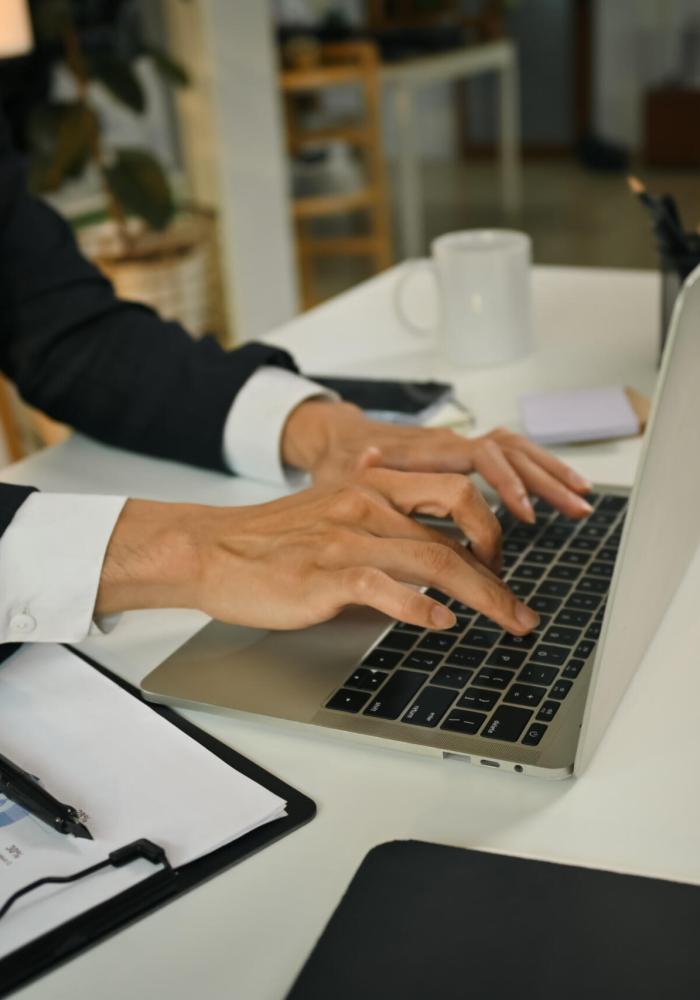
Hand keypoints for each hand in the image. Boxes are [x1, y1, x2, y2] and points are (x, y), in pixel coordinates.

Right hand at [96, 469, 539, 634]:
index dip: (492, 530)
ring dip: (483, 596)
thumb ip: (381, 519)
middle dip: (501, 568)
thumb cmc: (272, 541)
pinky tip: (440, 623)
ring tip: (509, 623)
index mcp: (374, 485)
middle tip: (517, 607)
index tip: (504, 566)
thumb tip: (430, 550)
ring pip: (435, 560)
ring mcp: (348, 539)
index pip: (456, 495)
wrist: (211, 550)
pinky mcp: (325, 574)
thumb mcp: (333, 510)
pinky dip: (419, 607)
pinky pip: (384, 587)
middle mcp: (368, 504)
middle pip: (458, 527)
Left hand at [282, 399, 592, 521]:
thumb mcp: (343, 471)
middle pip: (513, 452)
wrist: (336, 438)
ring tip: (583, 502)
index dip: (506, 484)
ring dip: (552, 475)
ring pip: (520, 453)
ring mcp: (462, 447)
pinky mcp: (466, 457)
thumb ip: (360, 469)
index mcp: (428, 447)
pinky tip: (562, 492)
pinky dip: (540, 472)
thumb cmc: (340, 460)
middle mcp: (452, 442)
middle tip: (576, 508)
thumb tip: (368, 459)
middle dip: (547, 480)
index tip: (526, 514)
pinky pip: (513, 458)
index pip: (482, 457)